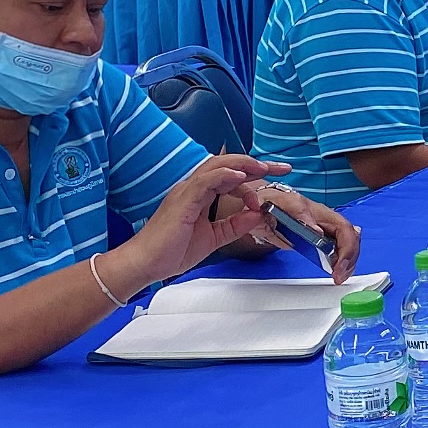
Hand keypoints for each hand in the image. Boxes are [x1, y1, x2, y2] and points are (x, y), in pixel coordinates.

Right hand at [106, 154, 287, 293]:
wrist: (146, 264)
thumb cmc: (171, 251)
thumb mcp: (215, 237)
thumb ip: (236, 224)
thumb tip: (258, 215)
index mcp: (200, 195)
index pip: (232, 176)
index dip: (255, 176)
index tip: (276, 181)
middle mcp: (193, 189)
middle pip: (228, 165)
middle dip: (256, 164)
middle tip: (281, 167)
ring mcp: (187, 192)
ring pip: (217, 167)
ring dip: (244, 165)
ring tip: (265, 168)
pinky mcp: (182, 201)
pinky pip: (205, 181)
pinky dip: (224, 176)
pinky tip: (240, 176)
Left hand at [251, 180, 361, 283]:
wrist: (262, 207)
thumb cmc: (275, 201)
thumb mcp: (285, 204)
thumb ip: (300, 214)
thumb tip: (318, 232)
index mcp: (322, 213)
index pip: (345, 228)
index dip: (347, 247)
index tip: (339, 264)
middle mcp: (327, 223)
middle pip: (351, 239)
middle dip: (349, 259)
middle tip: (339, 276)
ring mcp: (324, 233)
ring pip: (346, 247)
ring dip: (347, 264)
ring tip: (339, 277)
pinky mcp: (318, 243)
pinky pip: (336, 253)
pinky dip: (339, 264)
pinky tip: (336, 273)